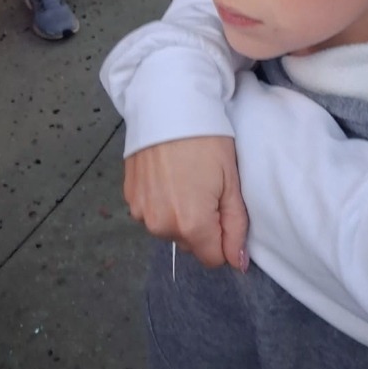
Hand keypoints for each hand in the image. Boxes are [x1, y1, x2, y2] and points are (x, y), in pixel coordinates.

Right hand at [124, 136, 248, 269]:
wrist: (168, 105)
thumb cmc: (207, 139)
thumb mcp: (231, 180)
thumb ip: (236, 225)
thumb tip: (238, 263)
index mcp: (191, 225)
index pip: (213, 258)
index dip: (224, 237)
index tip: (226, 208)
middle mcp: (161, 226)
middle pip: (191, 244)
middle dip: (203, 225)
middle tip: (208, 186)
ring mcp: (141, 213)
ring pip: (170, 229)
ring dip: (181, 215)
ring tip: (187, 177)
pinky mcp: (130, 198)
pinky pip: (153, 213)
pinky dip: (163, 202)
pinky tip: (169, 175)